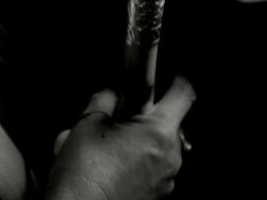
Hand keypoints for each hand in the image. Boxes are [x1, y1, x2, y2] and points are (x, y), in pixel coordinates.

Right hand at [45, 76, 195, 199]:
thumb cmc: (83, 176)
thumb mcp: (87, 123)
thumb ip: (106, 99)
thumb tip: (112, 94)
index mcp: (159, 132)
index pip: (183, 94)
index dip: (176, 81)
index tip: (170, 78)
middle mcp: (170, 157)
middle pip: (168, 123)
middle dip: (145, 117)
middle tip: (120, 118)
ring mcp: (165, 180)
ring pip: (158, 147)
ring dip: (138, 141)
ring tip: (108, 148)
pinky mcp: (156, 196)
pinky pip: (152, 169)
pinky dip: (136, 163)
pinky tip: (110, 166)